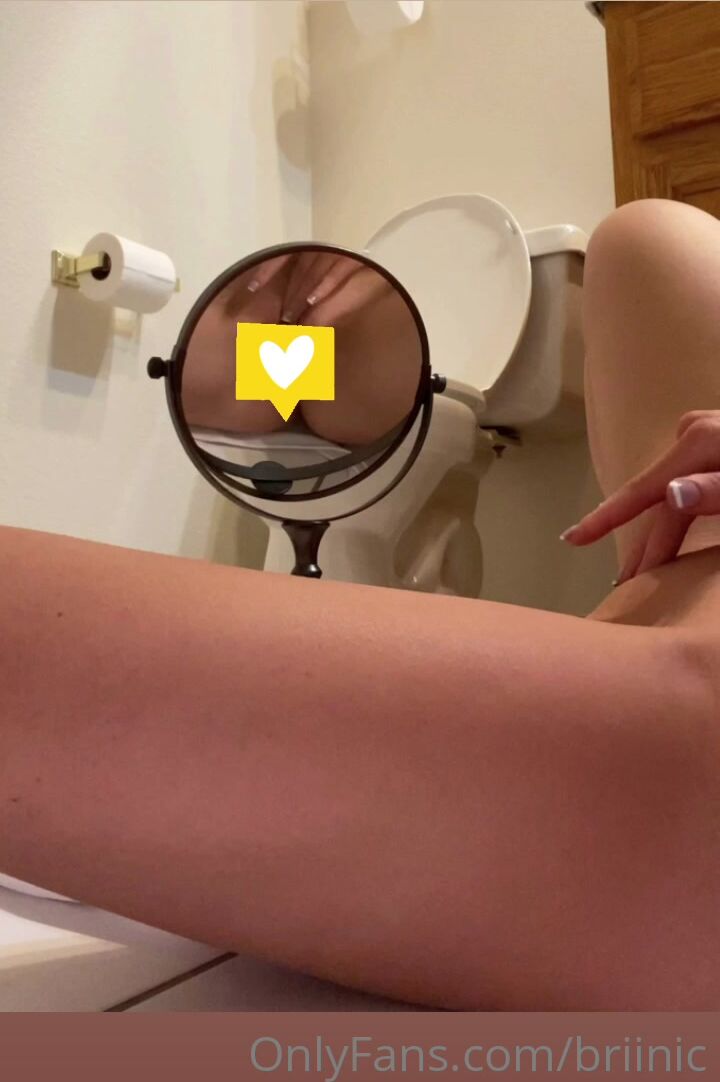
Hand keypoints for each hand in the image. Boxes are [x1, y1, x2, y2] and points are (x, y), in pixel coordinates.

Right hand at [560, 411, 719, 582]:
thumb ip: (717, 488)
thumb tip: (672, 494)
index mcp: (697, 441)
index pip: (641, 491)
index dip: (605, 518)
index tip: (571, 539)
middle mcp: (693, 433)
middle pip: (657, 498)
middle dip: (644, 542)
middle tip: (626, 582)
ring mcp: (705, 434)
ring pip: (671, 490)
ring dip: (662, 529)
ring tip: (648, 565)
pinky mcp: (716, 440)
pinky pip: (688, 480)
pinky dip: (679, 509)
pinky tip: (675, 524)